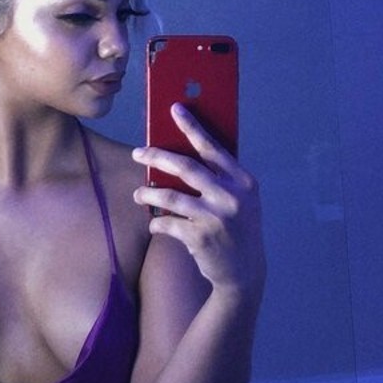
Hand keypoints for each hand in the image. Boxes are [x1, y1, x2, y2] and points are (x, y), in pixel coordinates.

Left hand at [132, 105, 264, 295]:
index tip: (174, 109)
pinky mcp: (200, 237)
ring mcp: (216, 217)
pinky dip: (157, 224)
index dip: (192, 127)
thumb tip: (182, 155)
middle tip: (138, 153)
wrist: (245, 273)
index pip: (213, 148)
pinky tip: (155, 225)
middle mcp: (232, 196)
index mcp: (244, 181)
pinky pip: (167, 223)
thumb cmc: (238, 230)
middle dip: (157, 157)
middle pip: (186, 167)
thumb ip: (221, 179)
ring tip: (139, 195)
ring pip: (170, 196)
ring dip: (148, 194)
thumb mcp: (241, 201)